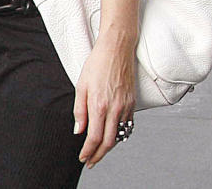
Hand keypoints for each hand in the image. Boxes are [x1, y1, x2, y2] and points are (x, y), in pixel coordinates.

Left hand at [74, 35, 136, 166]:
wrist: (116, 49)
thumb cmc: (97, 64)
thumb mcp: (81, 85)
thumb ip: (79, 110)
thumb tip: (78, 130)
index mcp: (99, 105)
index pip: (94, 137)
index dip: (88, 151)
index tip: (83, 158)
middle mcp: (114, 109)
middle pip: (109, 142)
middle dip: (99, 155)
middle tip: (91, 161)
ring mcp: (126, 107)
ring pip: (119, 136)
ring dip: (109, 147)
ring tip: (99, 151)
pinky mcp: (133, 104)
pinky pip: (127, 125)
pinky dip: (119, 134)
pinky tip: (112, 135)